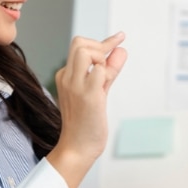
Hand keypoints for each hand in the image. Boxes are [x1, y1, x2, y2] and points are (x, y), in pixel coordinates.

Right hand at [47, 32, 126, 187]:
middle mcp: (67, 77)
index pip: (80, 46)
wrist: (77, 148)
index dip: (102, 42)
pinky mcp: (87, 95)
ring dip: (102, 59)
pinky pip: (100, 71)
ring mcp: (75, 85)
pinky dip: (108, 74)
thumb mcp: (99, 91)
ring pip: (86, 51)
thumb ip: (109, 71)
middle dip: (100, 47)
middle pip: (79, 42)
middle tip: (110, 64)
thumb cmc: (87, 123)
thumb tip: (121, 50)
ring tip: (105, 80)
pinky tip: (105, 91)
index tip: (120, 38)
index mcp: (66, 76)